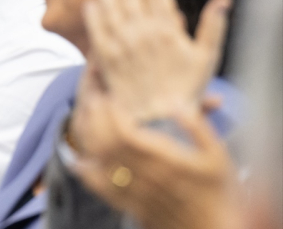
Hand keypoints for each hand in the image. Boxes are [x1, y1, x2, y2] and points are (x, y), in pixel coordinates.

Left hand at [69, 94, 241, 228]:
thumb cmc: (217, 192)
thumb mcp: (218, 156)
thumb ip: (199, 129)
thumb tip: (179, 105)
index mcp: (165, 162)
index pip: (125, 134)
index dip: (111, 113)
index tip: (110, 96)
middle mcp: (144, 177)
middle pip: (105, 143)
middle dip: (95, 117)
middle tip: (94, 97)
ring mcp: (132, 191)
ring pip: (98, 161)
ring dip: (87, 137)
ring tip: (87, 117)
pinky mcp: (126, 204)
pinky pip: (97, 186)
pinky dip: (85, 169)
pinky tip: (81, 156)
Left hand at [82, 0, 230, 122]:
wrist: (159, 119)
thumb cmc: (186, 89)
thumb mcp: (207, 58)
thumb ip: (213, 26)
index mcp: (168, 30)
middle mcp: (142, 34)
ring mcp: (122, 45)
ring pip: (111, 7)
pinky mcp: (106, 59)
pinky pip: (96, 31)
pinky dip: (93, 14)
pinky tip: (91, 0)